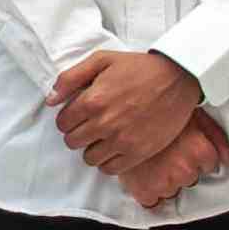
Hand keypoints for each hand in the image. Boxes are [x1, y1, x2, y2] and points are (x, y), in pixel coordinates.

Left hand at [49, 49, 200, 171]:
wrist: (178, 78)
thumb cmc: (138, 68)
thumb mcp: (101, 60)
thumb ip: (70, 78)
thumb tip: (50, 100)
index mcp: (93, 101)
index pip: (62, 123)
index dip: (68, 119)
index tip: (78, 115)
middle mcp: (105, 123)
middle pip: (72, 142)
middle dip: (77, 133)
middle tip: (90, 125)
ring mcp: (122, 140)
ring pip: (89, 158)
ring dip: (92, 148)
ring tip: (103, 136)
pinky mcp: (139, 152)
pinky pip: (110, 169)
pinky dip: (108, 161)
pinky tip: (114, 148)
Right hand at [121, 107, 228, 210]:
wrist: (122, 113)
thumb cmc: (158, 109)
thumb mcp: (194, 115)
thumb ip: (216, 138)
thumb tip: (228, 160)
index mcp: (200, 151)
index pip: (208, 166)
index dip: (195, 158)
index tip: (183, 150)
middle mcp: (186, 169)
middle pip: (189, 178)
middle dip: (179, 168)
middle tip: (164, 153)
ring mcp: (165, 181)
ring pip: (171, 190)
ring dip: (163, 179)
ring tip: (151, 160)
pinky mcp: (144, 191)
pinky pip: (151, 203)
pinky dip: (147, 194)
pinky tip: (142, 176)